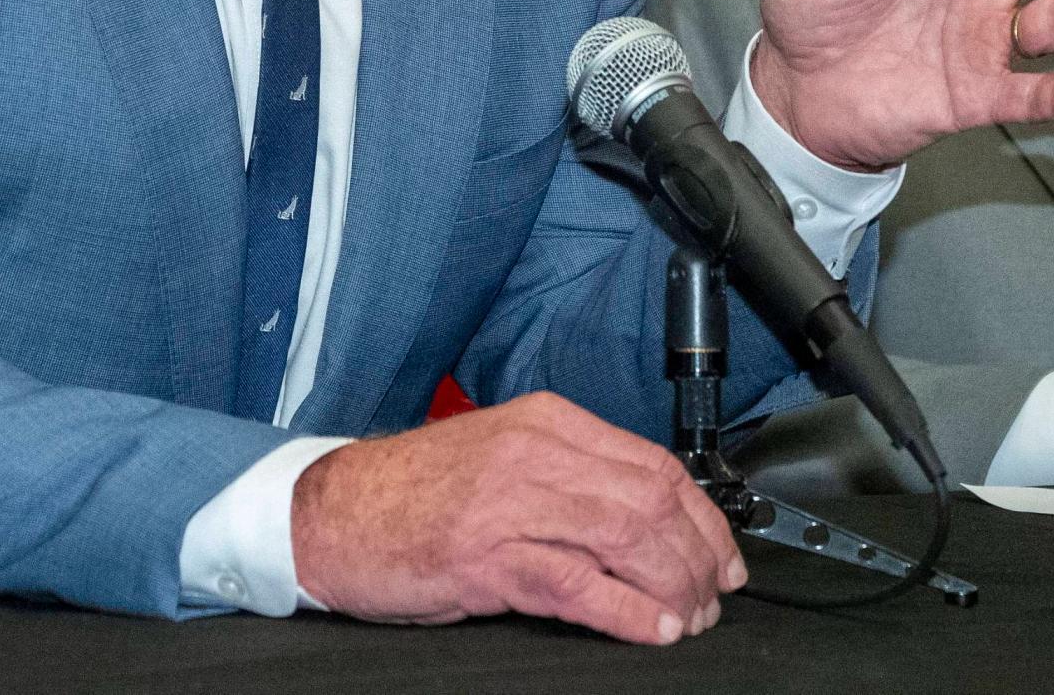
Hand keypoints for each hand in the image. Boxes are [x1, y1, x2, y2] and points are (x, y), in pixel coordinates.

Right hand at [290, 393, 747, 644]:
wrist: (332, 511)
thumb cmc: (413, 492)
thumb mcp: (502, 459)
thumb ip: (570, 475)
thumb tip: (648, 518)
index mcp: (546, 423)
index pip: (655, 464)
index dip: (703, 518)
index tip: (721, 555)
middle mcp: (535, 453)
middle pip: (653, 503)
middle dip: (698, 558)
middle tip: (712, 598)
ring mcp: (511, 503)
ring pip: (627, 539)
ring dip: (674, 587)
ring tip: (688, 619)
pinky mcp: (487, 556)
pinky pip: (579, 584)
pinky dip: (629, 612)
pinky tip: (652, 630)